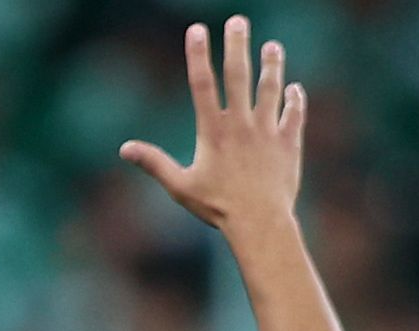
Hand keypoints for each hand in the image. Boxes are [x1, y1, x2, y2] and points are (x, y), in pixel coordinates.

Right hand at [119, 17, 304, 234]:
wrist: (260, 222)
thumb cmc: (216, 207)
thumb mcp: (179, 186)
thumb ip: (154, 163)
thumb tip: (124, 149)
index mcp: (213, 131)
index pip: (202, 84)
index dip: (198, 55)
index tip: (197, 29)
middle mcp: (241, 124)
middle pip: (239, 75)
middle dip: (238, 45)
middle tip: (238, 21)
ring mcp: (268, 131)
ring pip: (271, 89)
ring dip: (272, 65)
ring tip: (272, 46)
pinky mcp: (289, 142)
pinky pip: (294, 114)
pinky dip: (295, 100)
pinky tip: (294, 88)